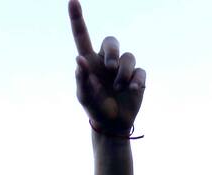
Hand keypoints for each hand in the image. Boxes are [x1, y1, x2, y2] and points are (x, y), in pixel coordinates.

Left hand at [69, 0, 145, 134]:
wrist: (112, 124)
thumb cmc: (94, 109)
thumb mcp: (84, 97)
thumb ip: (81, 79)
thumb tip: (79, 59)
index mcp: (90, 62)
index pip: (82, 36)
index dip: (77, 19)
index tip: (72, 0)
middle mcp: (106, 61)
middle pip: (111, 41)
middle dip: (112, 52)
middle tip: (109, 68)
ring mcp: (123, 68)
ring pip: (128, 57)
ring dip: (123, 73)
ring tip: (120, 88)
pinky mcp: (137, 77)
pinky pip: (140, 70)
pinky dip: (136, 80)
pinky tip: (133, 90)